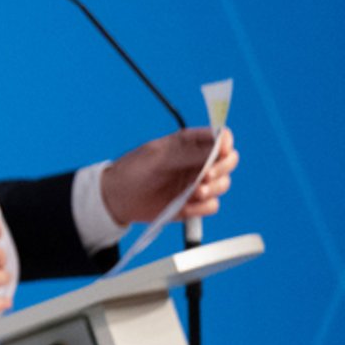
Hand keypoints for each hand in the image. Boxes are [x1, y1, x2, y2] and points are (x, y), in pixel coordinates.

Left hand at [101, 127, 238, 222]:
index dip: (225, 142)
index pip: (218, 137)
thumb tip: (216, 148)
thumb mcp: (156, 157)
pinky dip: (202, 207)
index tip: (223, 150)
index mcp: (188, 143)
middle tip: (205, 176)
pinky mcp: (194, 203)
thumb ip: (186, 153)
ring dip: (213, 189)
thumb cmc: (132, 171)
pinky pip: (211, 205)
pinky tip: (184, 207)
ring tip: (194, 193)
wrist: (117, 199)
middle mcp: (197, 161)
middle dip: (221, 168)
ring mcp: (197, 182)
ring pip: (223, 184)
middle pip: (228, 161)